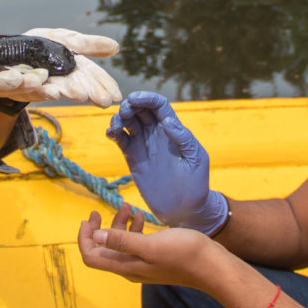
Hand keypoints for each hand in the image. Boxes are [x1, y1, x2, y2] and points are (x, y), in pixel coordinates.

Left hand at [1, 28, 121, 107]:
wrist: (5, 51)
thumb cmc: (39, 45)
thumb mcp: (66, 40)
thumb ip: (88, 45)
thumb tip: (116, 47)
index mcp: (72, 67)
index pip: (93, 76)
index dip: (105, 85)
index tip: (117, 95)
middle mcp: (59, 78)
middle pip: (78, 85)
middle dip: (90, 92)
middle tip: (103, 100)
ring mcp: (41, 83)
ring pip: (57, 89)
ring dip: (69, 92)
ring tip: (81, 95)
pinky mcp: (22, 86)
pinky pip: (32, 88)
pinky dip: (42, 90)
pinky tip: (52, 92)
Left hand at [78, 205, 223, 288]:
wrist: (211, 265)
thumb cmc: (183, 254)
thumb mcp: (150, 245)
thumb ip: (122, 241)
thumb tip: (97, 236)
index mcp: (125, 266)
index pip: (91, 257)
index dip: (84, 239)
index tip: (88, 220)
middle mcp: (131, 267)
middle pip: (103, 249)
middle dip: (98, 229)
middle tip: (98, 211)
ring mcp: (143, 262)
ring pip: (120, 243)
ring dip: (119, 224)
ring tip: (128, 207)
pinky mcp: (154, 256)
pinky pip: (136, 242)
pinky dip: (134, 228)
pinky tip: (141, 217)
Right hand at [106, 91, 227, 233]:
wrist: (185, 209)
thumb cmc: (196, 183)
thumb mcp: (196, 159)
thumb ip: (184, 138)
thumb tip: (168, 121)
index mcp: (173, 130)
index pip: (159, 105)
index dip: (147, 98)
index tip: (134, 98)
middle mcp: (157, 133)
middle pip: (140, 110)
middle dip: (130, 105)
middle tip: (125, 112)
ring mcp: (144, 145)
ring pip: (128, 122)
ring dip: (119, 118)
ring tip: (116, 126)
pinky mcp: (133, 158)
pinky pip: (121, 140)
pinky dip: (113, 133)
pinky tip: (111, 134)